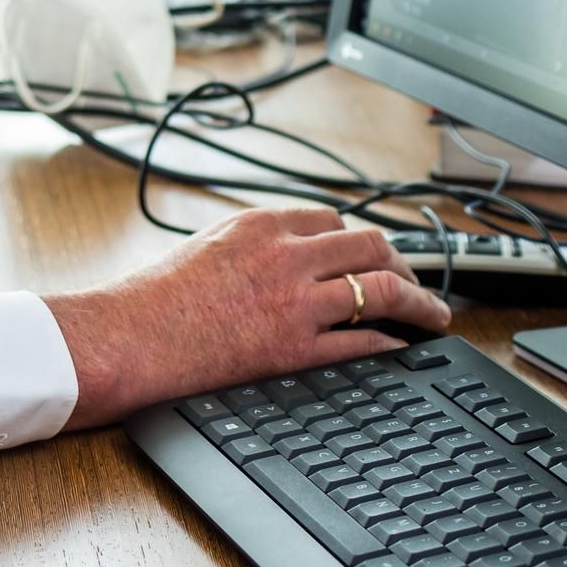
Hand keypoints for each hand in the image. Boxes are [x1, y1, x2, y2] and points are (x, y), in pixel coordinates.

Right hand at [42, 208, 452, 427]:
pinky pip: (360, 341)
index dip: (363, 239)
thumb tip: (288, 246)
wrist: (134, 335)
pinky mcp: (294, 346)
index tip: (375, 253)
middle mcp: (287, 255)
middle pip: (371, 246)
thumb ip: (255, 241)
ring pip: (379, 289)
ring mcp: (295, 301)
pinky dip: (389, 342)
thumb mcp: (210, 243)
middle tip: (417, 282)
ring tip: (433, 316)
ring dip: (417, 303)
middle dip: (404, 263)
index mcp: (264, 224)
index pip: (335, 220)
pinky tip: (400, 346)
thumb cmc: (158, 295)